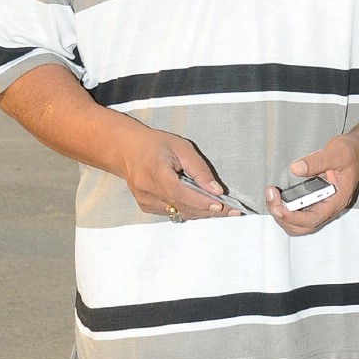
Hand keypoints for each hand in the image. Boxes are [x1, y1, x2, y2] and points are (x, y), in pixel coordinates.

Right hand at [122, 128, 240, 220]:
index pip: (180, 193)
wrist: (127, 150)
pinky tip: (202, 206)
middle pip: (182, 207)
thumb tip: (216, 190)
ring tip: (222, 209)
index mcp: (154, 172)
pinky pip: (172, 213)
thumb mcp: (181, 148)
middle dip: (208, 210)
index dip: (202, 202)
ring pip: (179, 213)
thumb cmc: (155, 145)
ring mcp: (145, 201)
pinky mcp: (146, 207)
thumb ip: (199, 170)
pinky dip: (189, 210)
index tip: (222, 205)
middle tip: (231, 211)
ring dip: (201, 212)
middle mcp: (147, 190)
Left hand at [265, 132, 358, 236]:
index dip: (292, 216)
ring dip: (282, 215)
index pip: (312, 219)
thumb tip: (296, 169)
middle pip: (302, 227)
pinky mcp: (316, 202)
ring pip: (298, 224)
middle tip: (271, 196)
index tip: (277, 205)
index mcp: (337, 200)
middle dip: (282, 216)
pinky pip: (298, 215)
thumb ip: (317, 161)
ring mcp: (322, 206)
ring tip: (272, 195)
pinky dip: (285, 210)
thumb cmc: (351, 153)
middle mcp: (329, 208)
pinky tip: (278, 196)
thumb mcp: (336, 152)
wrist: (358, 152)